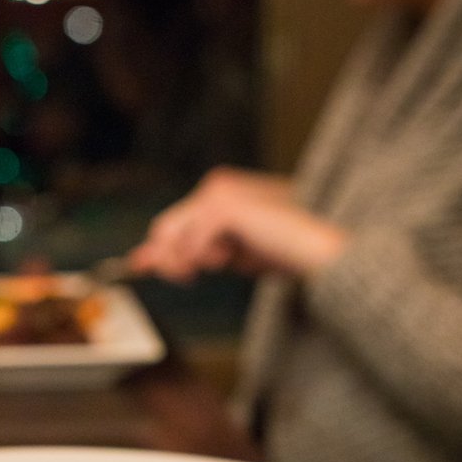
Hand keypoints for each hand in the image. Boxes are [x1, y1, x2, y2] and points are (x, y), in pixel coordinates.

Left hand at [128, 168, 347, 281]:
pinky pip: (191, 245)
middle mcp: (216, 185)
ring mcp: (219, 193)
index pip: (174, 219)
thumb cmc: (287, 250)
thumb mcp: (235, 254)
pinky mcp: (224, 208)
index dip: (157, 247)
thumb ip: (199, 253)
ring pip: (174, 238)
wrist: (321, 248)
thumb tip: (152, 261)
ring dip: (192, 260)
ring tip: (228, 260)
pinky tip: (232, 256)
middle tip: (190, 276)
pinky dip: (205, 259)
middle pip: (164, 228)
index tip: (140, 265)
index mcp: (221, 189)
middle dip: (169, 259)